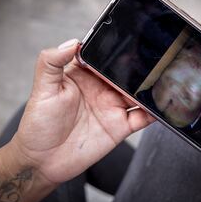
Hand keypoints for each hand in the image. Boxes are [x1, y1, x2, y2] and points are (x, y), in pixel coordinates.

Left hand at [11, 39, 153, 183]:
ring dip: (150, 88)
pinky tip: (161, 106)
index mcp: (85, 75)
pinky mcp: (121, 126)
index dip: (117, 49)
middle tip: (152, 61)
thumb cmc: (38, 125)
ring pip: (138, 93)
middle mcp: (102, 89)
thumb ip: (51, 62)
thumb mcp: (42, 90)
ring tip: (162, 81)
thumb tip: (72, 42)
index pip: (105, 57)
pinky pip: (143, 117)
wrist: (43, 161)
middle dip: (139, 68)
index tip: (130, 40)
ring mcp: (113, 107)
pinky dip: (154, 112)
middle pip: (126, 74)